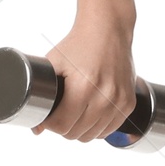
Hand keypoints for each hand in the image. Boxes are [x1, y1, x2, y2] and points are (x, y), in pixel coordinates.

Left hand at [33, 16, 136, 142]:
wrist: (108, 29)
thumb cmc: (78, 45)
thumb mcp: (53, 64)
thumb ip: (40, 95)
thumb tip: (36, 128)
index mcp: (83, 86)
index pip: (62, 125)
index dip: (49, 124)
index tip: (47, 116)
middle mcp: (104, 96)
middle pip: (76, 133)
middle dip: (63, 127)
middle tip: (59, 114)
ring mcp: (119, 100)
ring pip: (92, 135)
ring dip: (80, 129)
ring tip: (73, 114)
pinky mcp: (129, 102)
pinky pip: (109, 130)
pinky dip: (97, 127)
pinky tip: (89, 114)